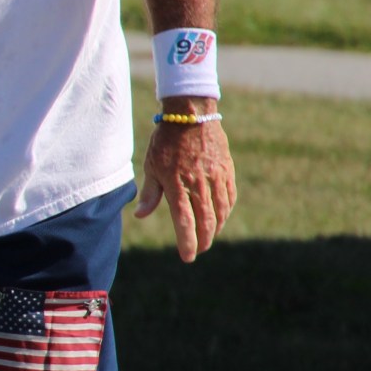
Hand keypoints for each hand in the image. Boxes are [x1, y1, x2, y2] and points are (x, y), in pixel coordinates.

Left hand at [135, 113, 233, 261]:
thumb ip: (150, 193)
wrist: (191, 114)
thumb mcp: (152, 165)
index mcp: (177, 184)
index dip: (187, 243)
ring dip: (216, 228)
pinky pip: (230, 196)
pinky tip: (221, 216)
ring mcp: (216, 177)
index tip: (187, 257)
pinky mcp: (227, 169)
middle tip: (199, 250)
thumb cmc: (165, 140)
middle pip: (206, 222)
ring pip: (221, 212)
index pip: (184, 222)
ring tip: (209, 236)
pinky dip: (226, 210)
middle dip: (203, 241)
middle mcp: (199, 183)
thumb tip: (140, 216)